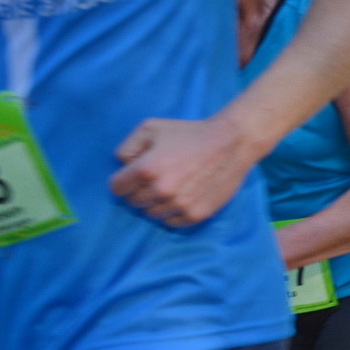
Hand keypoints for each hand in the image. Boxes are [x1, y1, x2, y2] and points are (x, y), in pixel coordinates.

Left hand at [110, 115, 262, 226]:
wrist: (232, 142)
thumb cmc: (190, 133)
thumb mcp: (151, 127)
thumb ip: (126, 147)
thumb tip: (122, 167)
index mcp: (146, 169)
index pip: (116, 188)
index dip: (124, 180)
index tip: (136, 174)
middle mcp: (160, 190)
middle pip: (133, 203)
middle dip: (140, 190)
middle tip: (158, 177)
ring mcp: (179, 205)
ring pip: (151, 214)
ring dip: (157, 203)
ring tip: (172, 186)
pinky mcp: (196, 214)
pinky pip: (171, 222)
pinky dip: (173, 212)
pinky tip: (183, 195)